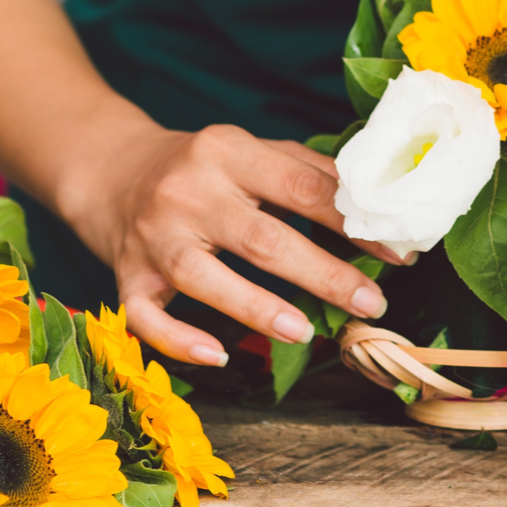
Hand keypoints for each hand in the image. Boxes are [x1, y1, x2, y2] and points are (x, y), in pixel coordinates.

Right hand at [54, 118, 397, 366]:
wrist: (110, 169)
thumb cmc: (201, 166)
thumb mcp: (250, 150)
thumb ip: (306, 171)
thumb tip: (376, 204)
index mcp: (226, 151)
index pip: (299, 187)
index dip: (352, 222)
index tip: (396, 251)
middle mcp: (186, 192)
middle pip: (260, 238)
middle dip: (322, 274)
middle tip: (371, 303)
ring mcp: (152, 237)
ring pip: (204, 277)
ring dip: (256, 307)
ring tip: (305, 331)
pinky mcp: (125, 276)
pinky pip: (146, 317)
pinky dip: (179, 341)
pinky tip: (219, 356)